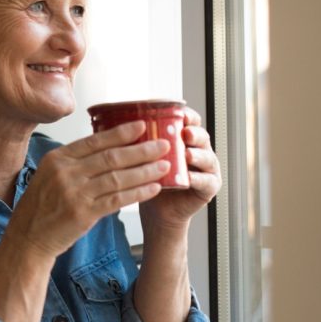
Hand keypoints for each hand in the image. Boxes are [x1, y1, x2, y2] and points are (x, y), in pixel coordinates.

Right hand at [7, 121, 168, 258]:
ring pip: (118, 177)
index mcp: (57, 159)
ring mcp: (74, 193)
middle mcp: (65, 172)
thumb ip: (74, 163)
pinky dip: (138, 193)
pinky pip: (117, 199)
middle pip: (111, 157)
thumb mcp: (49, 175)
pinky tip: (153, 188)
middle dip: (141, 150)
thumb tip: (107, 149)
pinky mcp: (83, 213)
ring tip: (165, 166)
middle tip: (163, 145)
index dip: (121, 133)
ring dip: (145, 171)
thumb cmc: (40, 206)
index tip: (142, 126)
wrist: (28, 236)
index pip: (94, 140)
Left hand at [139, 107, 221, 232]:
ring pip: (207, 158)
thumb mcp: (142, 156)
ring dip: (198, 155)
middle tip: (185, 133)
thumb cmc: (147, 178)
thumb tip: (112, 122)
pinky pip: (207, 182)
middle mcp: (198, 150)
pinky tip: (189, 178)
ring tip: (187, 154)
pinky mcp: (208, 188)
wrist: (155, 209)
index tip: (179, 113)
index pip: (189, 121)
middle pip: (201, 136)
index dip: (187, 116)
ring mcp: (205, 169)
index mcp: (182, 139)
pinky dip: (199, 179)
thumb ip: (138, 140)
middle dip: (195, 133)